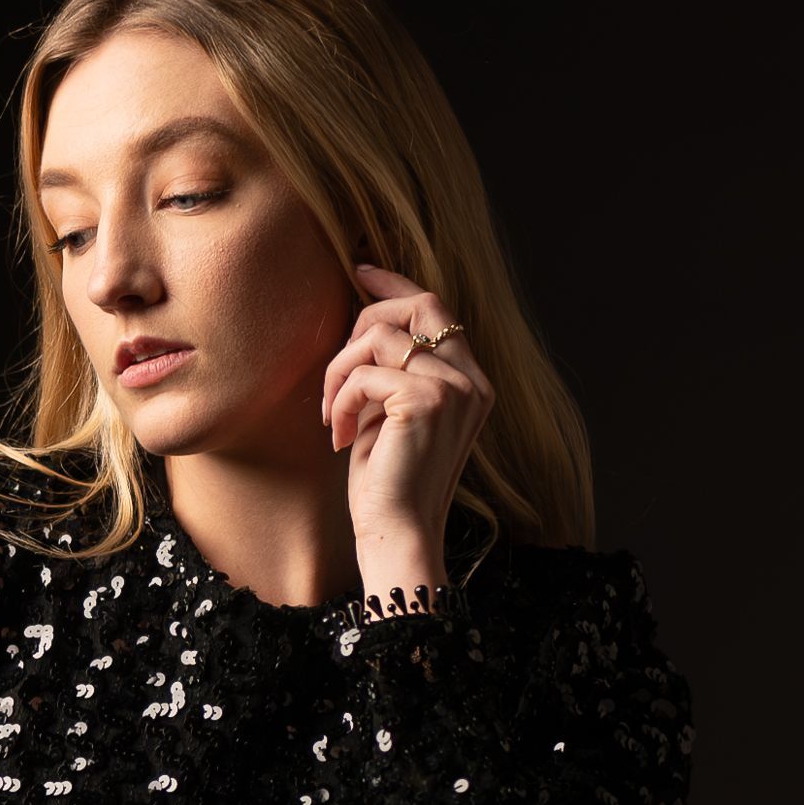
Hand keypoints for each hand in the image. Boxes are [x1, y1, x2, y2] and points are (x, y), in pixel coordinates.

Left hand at [320, 263, 494, 552]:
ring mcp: (455, 389)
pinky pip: (365, 372)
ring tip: (331, 415)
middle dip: (364, 321)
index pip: (437, 309)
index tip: (360, 270)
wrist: (398, 534)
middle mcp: (473, 381)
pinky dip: (340, 398)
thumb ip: (391, 372)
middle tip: (335, 369)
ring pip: (381, 336)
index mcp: (471, 383)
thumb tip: (361, 325)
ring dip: (339, 370)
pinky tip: (337, 435)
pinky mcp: (427, 400)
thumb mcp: (390, 417)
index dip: (395, 286)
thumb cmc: (388, 485)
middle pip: (419, 304)